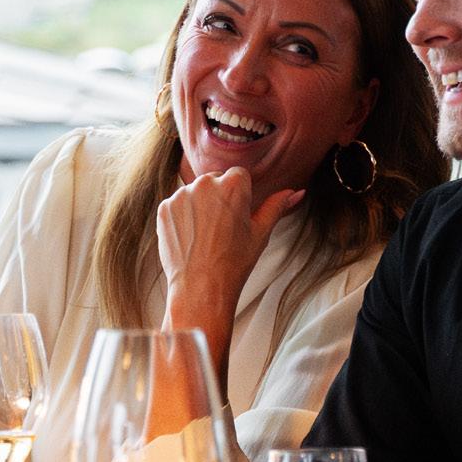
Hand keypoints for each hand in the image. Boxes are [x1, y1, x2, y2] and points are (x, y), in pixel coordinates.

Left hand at [157, 168, 302, 329]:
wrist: (201, 287)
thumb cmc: (234, 262)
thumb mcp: (261, 233)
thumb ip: (277, 206)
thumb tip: (296, 192)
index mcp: (233, 185)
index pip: (239, 174)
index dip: (241, 195)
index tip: (239, 214)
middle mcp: (204, 184)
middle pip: (216, 180)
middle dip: (220, 197)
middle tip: (224, 227)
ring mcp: (181, 195)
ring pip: (196, 192)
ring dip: (201, 205)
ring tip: (207, 234)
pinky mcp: (165, 208)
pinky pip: (178, 204)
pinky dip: (184, 216)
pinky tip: (193, 236)